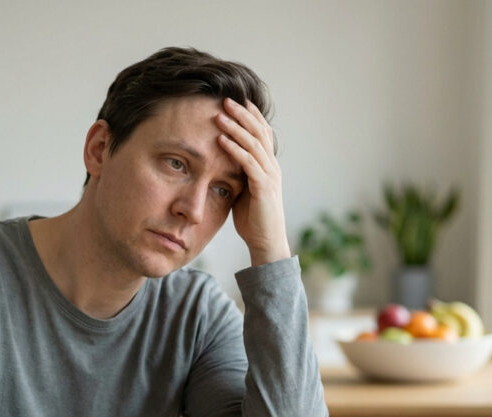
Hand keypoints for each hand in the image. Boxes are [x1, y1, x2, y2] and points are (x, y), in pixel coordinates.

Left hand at [216, 98, 290, 266]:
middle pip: (259, 132)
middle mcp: (272, 167)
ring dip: (236, 127)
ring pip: (254, 144)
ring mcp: (270, 176)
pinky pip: (248, 163)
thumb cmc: (253, 219)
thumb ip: (238, 173)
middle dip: (242, 114)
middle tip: (226, 98)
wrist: (266, 243)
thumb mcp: (244, 190)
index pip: (262, 133)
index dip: (251, 116)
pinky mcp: (264, 187)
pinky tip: (221, 139)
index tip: (237, 100)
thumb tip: (222, 160)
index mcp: (269, 166)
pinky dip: (234, 149)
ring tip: (219, 114)